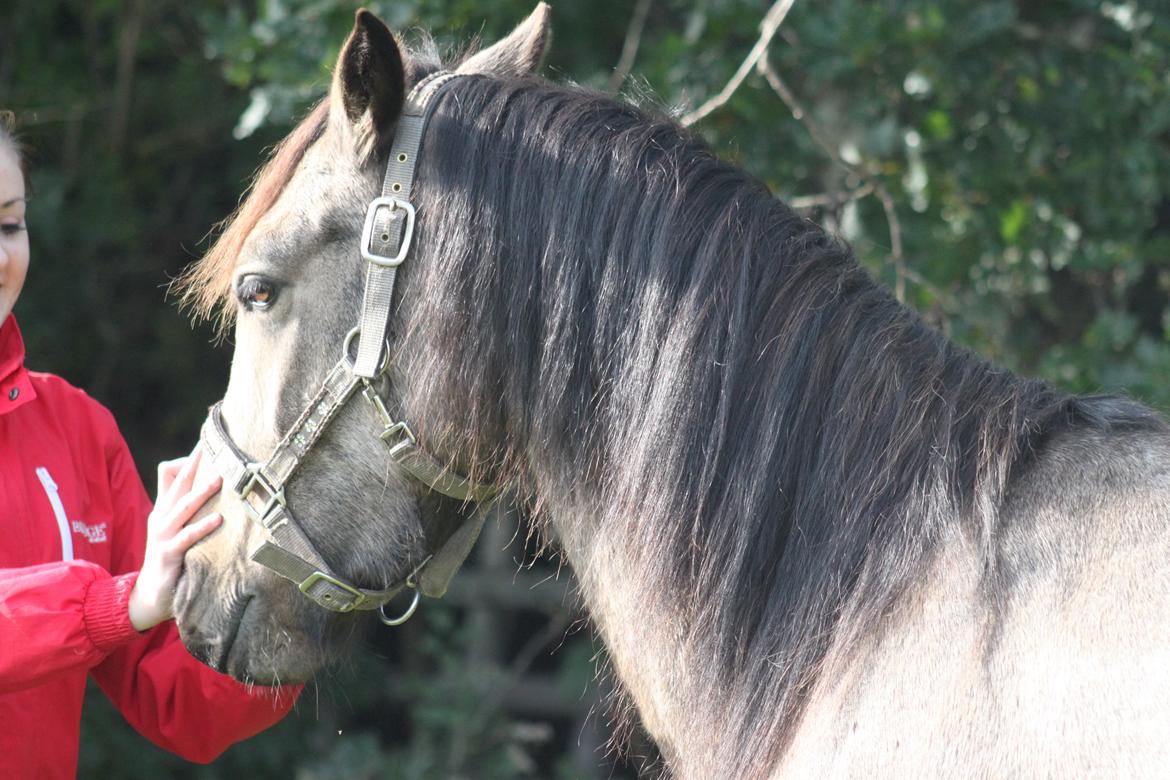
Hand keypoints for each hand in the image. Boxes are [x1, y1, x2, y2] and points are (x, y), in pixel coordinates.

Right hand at [127, 447, 222, 630]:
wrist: (150, 595)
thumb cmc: (171, 558)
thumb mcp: (178, 529)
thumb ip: (189, 508)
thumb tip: (212, 483)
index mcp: (166, 509)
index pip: (176, 475)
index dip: (191, 457)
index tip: (209, 437)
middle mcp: (162, 517)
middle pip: (179, 484)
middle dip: (195, 464)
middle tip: (213, 444)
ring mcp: (163, 535)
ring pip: (183, 508)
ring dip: (201, 492)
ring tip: (220, 478)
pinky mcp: (167, 554)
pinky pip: (186, 538)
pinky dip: (202, 527)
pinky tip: (219, 519)